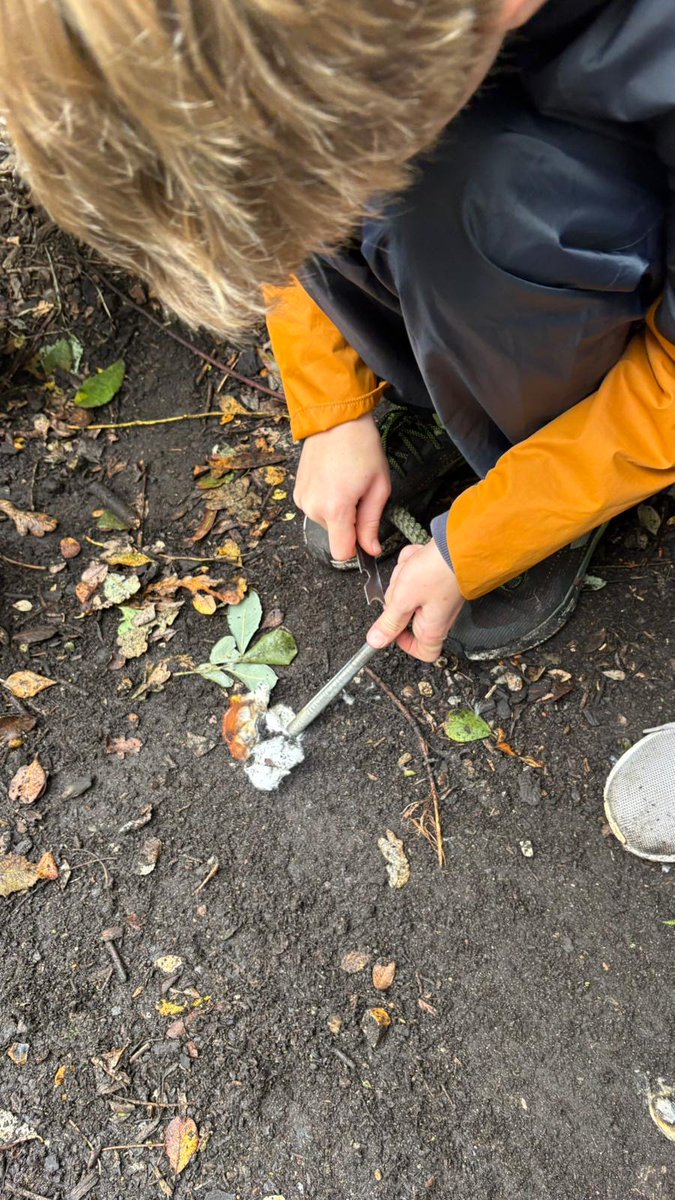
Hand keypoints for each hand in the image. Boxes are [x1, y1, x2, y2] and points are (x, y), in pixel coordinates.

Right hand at [293, 412, 390, 559]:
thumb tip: (370, 548)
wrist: (336, 420)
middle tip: (360, 492)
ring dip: (338, 510)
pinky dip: (327, 501)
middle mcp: (313, 508)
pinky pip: (316, 508)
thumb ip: (371, 523)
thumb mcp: (378, 487)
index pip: (341, 553)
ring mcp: (302, 500)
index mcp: (335, 509)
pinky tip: (334, 480)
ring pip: (326, 522)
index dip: (356, 548)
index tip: (365, 535)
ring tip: (346, 482)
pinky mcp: (297, 492)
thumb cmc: (361, 447)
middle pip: (335, 535)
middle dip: (350, 521)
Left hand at [366, 540, 463, 661]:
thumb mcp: (403, 598)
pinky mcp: (439, 579)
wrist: (462, 544)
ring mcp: (439, 597)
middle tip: (401, 588)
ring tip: (412, 567)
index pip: (422, 652)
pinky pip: (417, 573)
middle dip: (397, 597)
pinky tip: (418, 558)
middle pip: (407, 615)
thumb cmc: (438, 571)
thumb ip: (389, 622)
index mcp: (432, 628)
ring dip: (404, 575)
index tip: (392, 628)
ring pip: (409, 591)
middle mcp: (439, 615)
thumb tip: (376, 641)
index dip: (404, 643)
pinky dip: (414, 562)